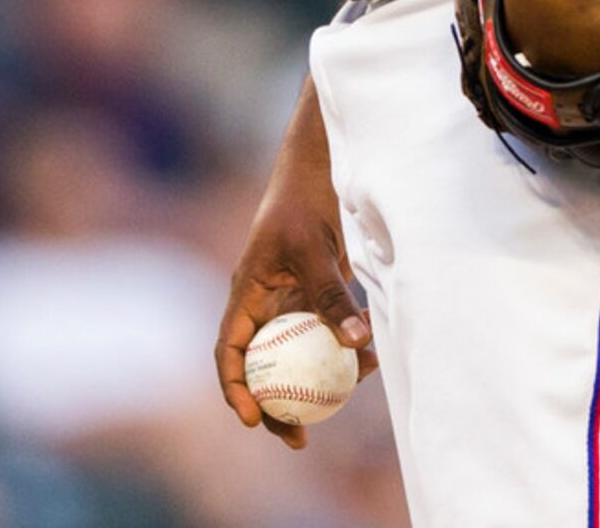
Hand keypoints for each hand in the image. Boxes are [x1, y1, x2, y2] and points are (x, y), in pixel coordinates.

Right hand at [215, 78, 376, 449]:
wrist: (324, 162)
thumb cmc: (306, 199)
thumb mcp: (316, 249)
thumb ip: (332, 296)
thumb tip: (356, 345)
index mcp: (246, 292)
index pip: (230, 351)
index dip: (236, 389)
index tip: (255, 419)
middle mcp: (263, 300)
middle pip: (262, 364)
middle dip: (277, 403)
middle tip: (301, 437)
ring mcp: (290, 296)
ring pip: (297, 350)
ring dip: (319, 373)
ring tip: (353, 385)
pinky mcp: (316, 289)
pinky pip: (324, 328)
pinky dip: (342, 343)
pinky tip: (369, 353)